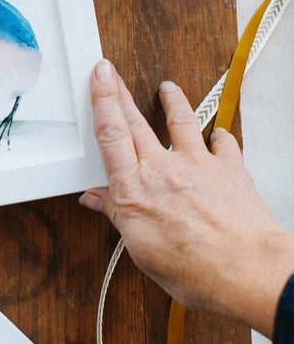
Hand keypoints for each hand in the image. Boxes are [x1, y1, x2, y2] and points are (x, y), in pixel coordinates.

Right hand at [80, 60, 293, 337]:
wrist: (247, 271)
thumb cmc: (196, 270)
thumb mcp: (141, 250)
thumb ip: (117, 216)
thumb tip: (96, 200)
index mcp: (135, 190)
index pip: (111, 134)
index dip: (103, 100)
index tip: (99, 76)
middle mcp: (164, 169)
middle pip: (137, 122)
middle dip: (122, 93)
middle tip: (114, 73)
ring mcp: (198, 165)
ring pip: (180, 121)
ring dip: (172, 101)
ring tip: (168, 88)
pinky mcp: (229, 169)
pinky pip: (223, 143)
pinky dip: (219, 135)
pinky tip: (218, 132)